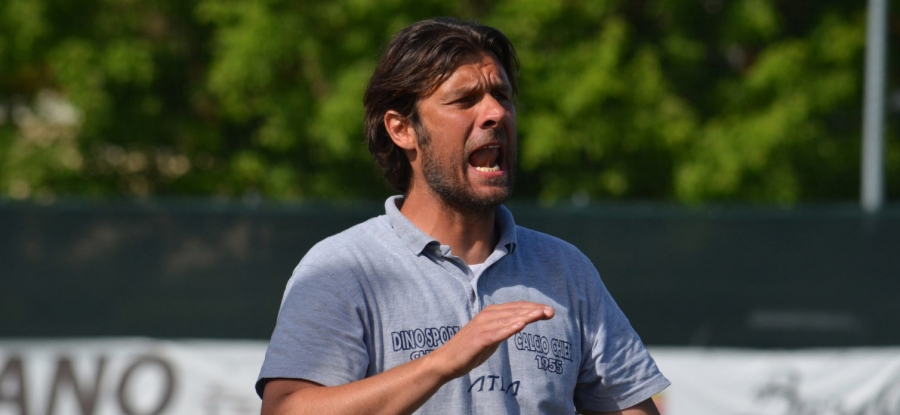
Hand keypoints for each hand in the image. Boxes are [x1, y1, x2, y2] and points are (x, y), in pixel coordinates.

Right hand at [424, 301, 553, 380]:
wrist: (447, 361)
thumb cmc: (470, 349)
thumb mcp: (491, 336)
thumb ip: (504, 329)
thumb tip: (520, 323)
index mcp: (490, 313)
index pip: (516, 307)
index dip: (532, 307)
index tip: (549, 310)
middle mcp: (486, 316)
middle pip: (514, 310)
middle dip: (534, 310)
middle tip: (551, 311)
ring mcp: (482, 327)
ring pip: (508, 319)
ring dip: (525, 316)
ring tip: (541, 314)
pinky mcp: (478, 339)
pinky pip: (496, 333)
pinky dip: (508, 328)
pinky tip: (521, 325)